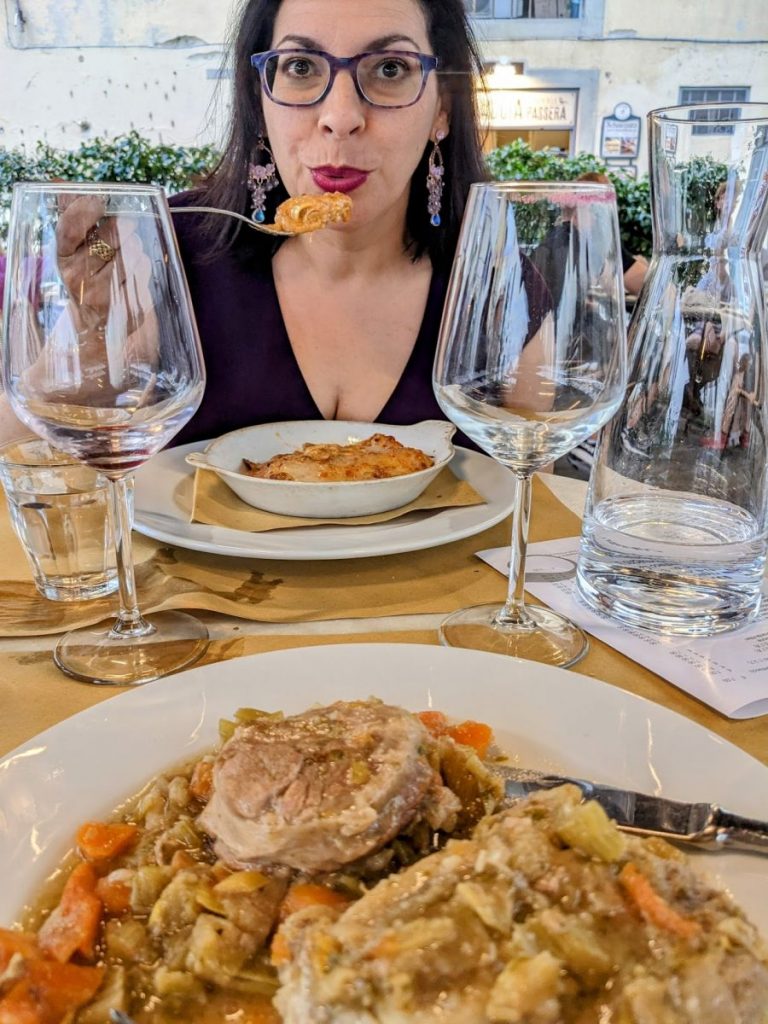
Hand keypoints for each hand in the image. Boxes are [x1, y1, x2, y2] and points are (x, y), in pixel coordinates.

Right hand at [55, 195, 152, 341]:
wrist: (97, 323)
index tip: (99, 201)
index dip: (85, 210)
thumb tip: (60, 183)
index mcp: (62, 257)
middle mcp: (78, 277)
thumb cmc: (86, 275)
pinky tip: (132, 275)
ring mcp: (102, 293)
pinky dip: (143, 265)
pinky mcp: (126, 304)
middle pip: (112, 234)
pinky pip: (144, 268)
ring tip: (124, 257)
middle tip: (123, 229)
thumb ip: (70, 215)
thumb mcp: (73, 249)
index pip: (70, 228)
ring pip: (133, 249)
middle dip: (122, 227)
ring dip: (134, 247)